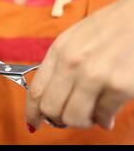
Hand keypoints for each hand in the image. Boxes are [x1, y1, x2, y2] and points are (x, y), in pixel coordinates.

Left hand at [25, 0, 133, 131]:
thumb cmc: (110, 28)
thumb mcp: (74, 40)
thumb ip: (59, 66)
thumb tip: (49, 96)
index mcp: (59, 51)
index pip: (35, 91)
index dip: (31, 113)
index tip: (33, 123)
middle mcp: (72, 63)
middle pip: (51, 108)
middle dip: (59, 119)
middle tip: (70, 117)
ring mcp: (95, 75)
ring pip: (74, 118)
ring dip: (82, 122)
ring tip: (92, 114)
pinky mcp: (119, 86)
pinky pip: (103, 116)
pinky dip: (104, 120)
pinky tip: (108, 113)